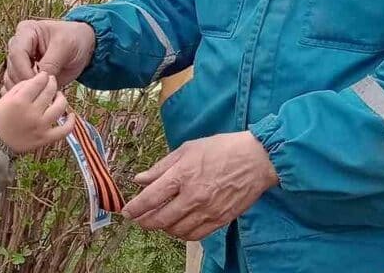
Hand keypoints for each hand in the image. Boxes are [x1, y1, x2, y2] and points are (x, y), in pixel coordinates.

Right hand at [0, 72, 76, 153]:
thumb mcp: (5, 98)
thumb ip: (21, 86)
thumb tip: (37, 79)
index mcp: (20, 101)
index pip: (38, 82)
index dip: (43, 76)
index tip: (44, 75)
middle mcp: (32, 112)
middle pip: (50, 91)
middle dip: (52, 83)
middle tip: (51, 82)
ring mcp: (41, 126)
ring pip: (60, 107)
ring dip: (61, 97)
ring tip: (58, 96)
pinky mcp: (45, 138)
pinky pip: (64, 130)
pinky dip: (71, 122)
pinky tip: (71, 114)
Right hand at [5, 20, 95, 88]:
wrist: (84, 46)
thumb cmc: (75, 40)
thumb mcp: (66, 46)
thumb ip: (51, 62)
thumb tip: (39, 80)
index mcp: (26, 31)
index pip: (16, 53)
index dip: (24, 70)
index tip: (38, 83)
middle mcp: (19, 45)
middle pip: (11, 68)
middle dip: (24, 82)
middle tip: (40, 93)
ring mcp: (20, 60)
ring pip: (11, 78)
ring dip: (24, 91)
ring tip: (41, 96)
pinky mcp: (24, 73)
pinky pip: (16, 86)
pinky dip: (24, 95)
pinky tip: (37, 98)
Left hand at [122, 132, 278, 241]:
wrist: (256, 159)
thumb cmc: (222, 149)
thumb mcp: (188, 149)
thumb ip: (162, 166)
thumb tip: (140, 179)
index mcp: (182, 175)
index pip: (150, 198)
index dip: (134, 208)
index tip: (127, 212)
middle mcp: (193, 196)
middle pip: (160, 219)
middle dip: (145, 222)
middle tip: (139, 220)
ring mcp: (207, 210)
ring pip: (176, 231)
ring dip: (163, 228)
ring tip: (160, 221)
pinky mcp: (220, 220)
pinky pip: (195, 235)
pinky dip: (182, 234)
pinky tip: (179, 226)